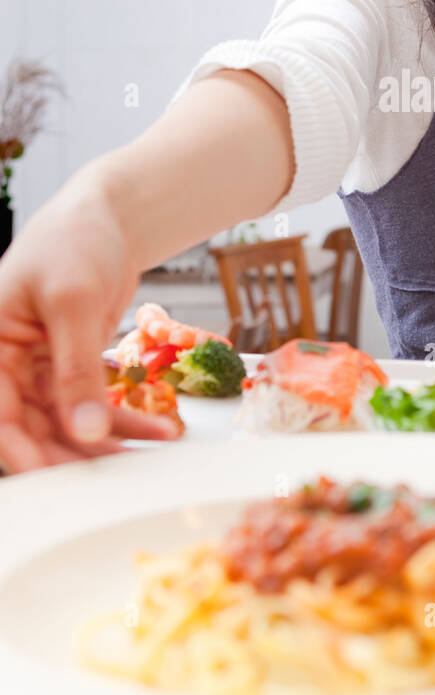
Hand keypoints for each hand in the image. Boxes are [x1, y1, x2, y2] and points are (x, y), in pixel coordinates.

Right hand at [0, 167, 181, 473]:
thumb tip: (85, 429)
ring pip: (65, 424)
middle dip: (75, 453)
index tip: (61, 478)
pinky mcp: (69, 369)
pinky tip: (160, 429)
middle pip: (31, 428)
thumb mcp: (74, 302)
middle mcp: (5, 364)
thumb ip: (76, 369)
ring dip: (106, 440)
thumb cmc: (75, 240)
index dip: (25, 452)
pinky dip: (123, 419)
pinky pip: (92, 407)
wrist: (110, 216)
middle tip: (119, 473)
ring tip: (153, 448)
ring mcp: (38, 369)